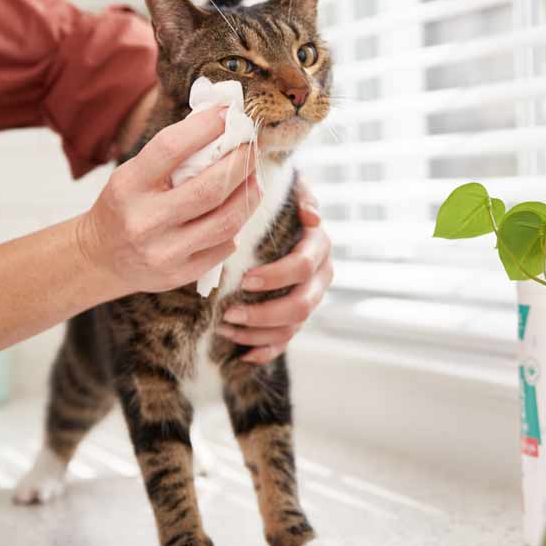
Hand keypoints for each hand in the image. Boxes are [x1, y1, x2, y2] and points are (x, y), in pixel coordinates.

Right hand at [80, 107, 259, 295]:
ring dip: (248, 194)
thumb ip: (172, 153)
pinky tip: (236, 210)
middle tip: (251, 147)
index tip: (228, 114)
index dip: (206, 127)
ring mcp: (163, 252)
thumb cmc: (125, 205)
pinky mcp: (180, 274)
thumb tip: (220, 120)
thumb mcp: (133, 174)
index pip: (171, 148)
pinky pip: (224, 246)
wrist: (100, 257)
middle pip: (210, 188)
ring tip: (253, 177)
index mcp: (129, 186)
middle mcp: (144, 221)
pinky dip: (237, 223)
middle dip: (240, 163)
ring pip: (226, 220)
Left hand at [215, 177, 332, 362]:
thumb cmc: (274, 204)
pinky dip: (264, 351)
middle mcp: (320, 277)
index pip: (303, 266)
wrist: (272, 222)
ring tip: (225, 328)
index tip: (245, 278)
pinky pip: (285, 342)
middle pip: (301, 305)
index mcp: (318, 246)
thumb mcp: (286, 190)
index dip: (276, 276)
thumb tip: (312, 214)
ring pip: (292, 328)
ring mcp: (310, 299)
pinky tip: (242, 354)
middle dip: (264, 312)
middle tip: (229, 312)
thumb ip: (299, 193)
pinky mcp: (296, 318)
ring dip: (258, 333)